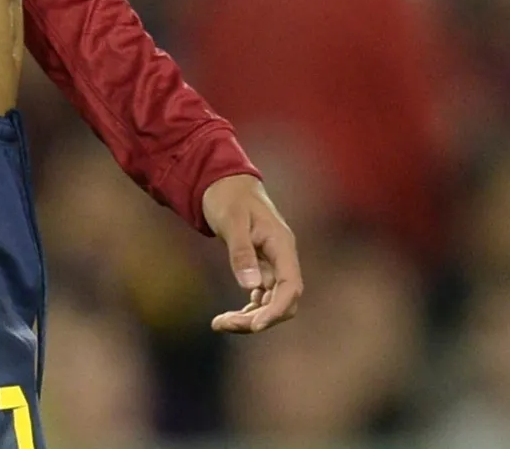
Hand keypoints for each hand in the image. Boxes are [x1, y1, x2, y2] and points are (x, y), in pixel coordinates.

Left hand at [202, 174, 301, 332]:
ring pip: (270, 303)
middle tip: (222, 324)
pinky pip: (260, 297)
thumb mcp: (232, 221)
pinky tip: (226, 316)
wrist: (224, 183)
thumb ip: (242, 252)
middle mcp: (282, 258)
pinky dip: (246, 310)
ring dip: (248, 318)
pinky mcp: (261, 268)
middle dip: (257, 319)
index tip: (255, 326)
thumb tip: (250, 286)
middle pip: (282, 301)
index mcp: (282, 244)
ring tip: (218, 323)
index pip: (291, 286)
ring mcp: (272, 264)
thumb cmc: (229, 197)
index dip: (276, 310)